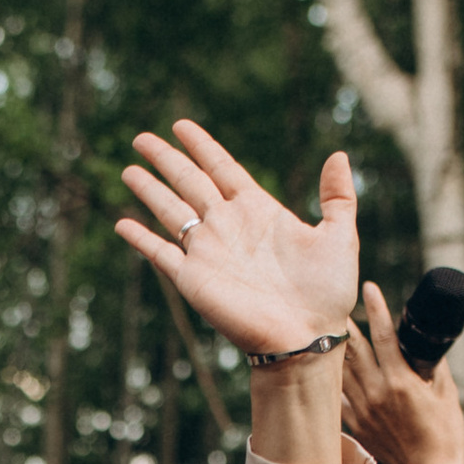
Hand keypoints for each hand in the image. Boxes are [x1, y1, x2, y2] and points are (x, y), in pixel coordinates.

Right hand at [116, 123, 358, 358]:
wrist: (307, 337)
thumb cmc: (327, 292)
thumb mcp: (340, 236)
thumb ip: (338, 196)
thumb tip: (339, 155)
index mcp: (258, 210)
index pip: (221, 168)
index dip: (201, 146)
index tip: (180, 126)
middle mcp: (228, 226)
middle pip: (189, 182)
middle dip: (165, 159)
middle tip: (140, 138)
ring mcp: (209, 253)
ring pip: (170, 211)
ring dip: (148, 190)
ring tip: (127, 170)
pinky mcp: (194, 281)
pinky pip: (161, 254)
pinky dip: (141, 240)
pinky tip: (123, 224)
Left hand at [340, 281, 463, 463]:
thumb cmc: (444, 432)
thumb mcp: (445, 392)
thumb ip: (433, 364)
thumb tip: (425, 343)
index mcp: (400, 381)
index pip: (383, 336)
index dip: (376, 308)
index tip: (369, 287)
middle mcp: (376, 393)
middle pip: (354, 349)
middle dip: (345, 323)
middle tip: (333, 302)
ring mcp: (363, 409)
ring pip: (342, 371)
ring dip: (336, 349)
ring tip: (328, 330)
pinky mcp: (356, 424)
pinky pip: (339, 397)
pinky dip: (334, 381)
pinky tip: (327, 369)